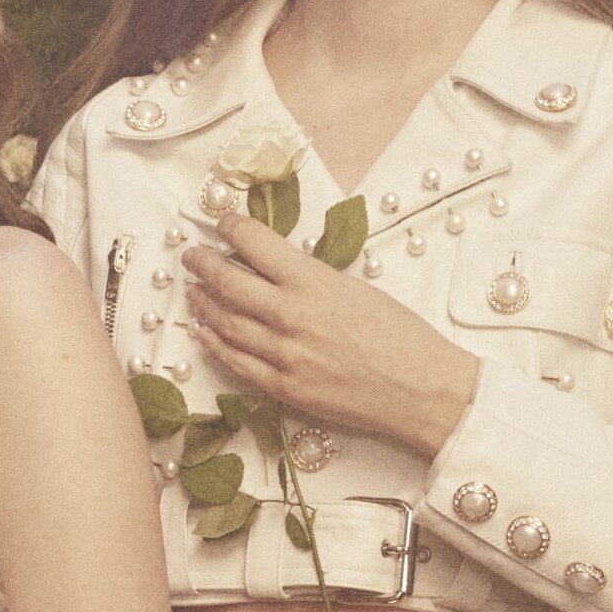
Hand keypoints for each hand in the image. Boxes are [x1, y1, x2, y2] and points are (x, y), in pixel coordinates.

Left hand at [181, 211, 478, 458]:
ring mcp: (283, 354)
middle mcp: (290, 315)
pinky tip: (202, 333)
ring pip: (225, 322)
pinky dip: (214, 345)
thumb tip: (278, 269)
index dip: (232, 227)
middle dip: (204, 263)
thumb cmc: (401, 335)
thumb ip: (312, 278)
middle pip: (228, 282)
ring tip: (192, 289)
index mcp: (312, 282)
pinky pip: (236, 363)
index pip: (256, 243)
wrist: (421, 389)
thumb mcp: (356, 288)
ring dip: (203, 303)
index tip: (223, 222)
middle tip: (191, 254)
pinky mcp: (284, 388)